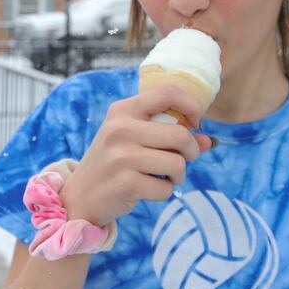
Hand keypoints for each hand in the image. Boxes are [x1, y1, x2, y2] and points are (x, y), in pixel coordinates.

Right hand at [59, 85, 212, 227]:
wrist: (79, 196)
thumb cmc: (112, 162)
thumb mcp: (133, 139)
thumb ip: (169, 135)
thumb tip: (209, 140)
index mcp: (123, 110)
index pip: (168, 92)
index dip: (192, 105)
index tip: (195, 122)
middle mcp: (121, 129)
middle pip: (180, 134)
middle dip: (191, 151)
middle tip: (184, 159)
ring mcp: (122, 156)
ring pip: (177, 164)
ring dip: (178, 175)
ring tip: (164, 177)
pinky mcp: (126, 183)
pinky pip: (165, 188)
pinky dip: (163, 192)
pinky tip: (147, 190)